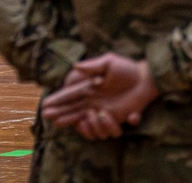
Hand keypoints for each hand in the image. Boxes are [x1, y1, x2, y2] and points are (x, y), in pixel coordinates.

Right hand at [41, 54, 159, 139]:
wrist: (146, 79)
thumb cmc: (126, 68)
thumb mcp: (109, 62)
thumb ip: (92, 66)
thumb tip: (75, 66)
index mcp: (88, 87)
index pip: (69, 96)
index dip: (57, 101)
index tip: (45, 107)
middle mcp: (92, 101)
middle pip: (72, 111)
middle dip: (61, 114)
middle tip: (50, 117)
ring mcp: (103, 112)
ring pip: (89, 125)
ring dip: (91, 124)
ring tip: (98, 114)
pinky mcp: (116, 120)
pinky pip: (107, 130)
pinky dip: (109, 126)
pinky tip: (113, 116)